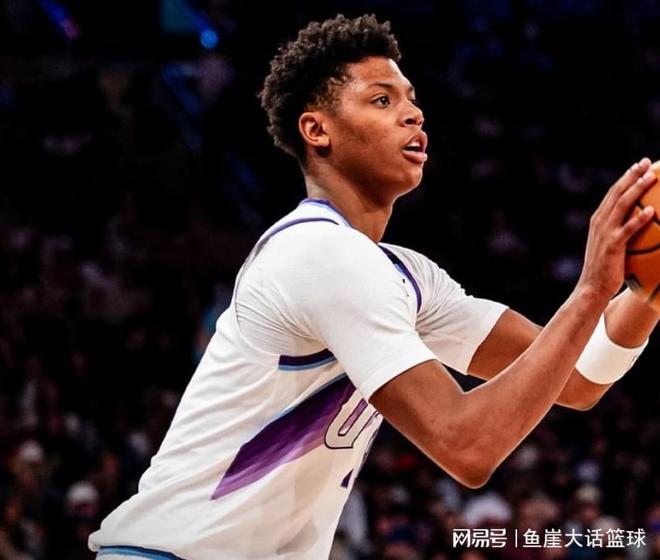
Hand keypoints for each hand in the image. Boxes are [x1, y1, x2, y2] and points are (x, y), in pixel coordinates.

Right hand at [577, 157, 656, 299]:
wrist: (592, 288)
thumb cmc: (605, 270)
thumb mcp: (611, 246)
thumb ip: (622, 232)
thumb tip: (642, 224)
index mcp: (598, 220)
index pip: (613, 193)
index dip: (626, 177)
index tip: (639, 165)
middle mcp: (599, 222)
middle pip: (617, 193)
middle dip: (632, 175)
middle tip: (647, 163)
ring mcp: (605, 233)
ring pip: (622, 205)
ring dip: (637, 189)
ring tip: (652, 177)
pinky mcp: (612, 246)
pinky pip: (627, 229)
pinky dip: (639, 219)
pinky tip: (651, 211)